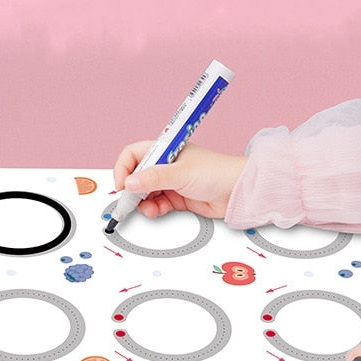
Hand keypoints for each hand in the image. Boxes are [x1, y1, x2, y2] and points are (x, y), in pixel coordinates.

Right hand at [113, 142, 247, 219]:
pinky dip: (155, 209)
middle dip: (133, 190)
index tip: (122, 185)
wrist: (238, 191)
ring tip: (150, 209)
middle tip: (130, 202)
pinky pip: (158, 204)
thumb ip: (153, 178)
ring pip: (146, 193)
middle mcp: (166, 164)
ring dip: (144, 203)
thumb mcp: (181, 173)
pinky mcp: (177, 198)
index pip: (133, 155)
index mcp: (165, 149)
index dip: (124, 169)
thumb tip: (130, 183)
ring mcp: (171, 182)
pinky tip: (158, 211)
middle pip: (137, 176)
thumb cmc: (217, 172)